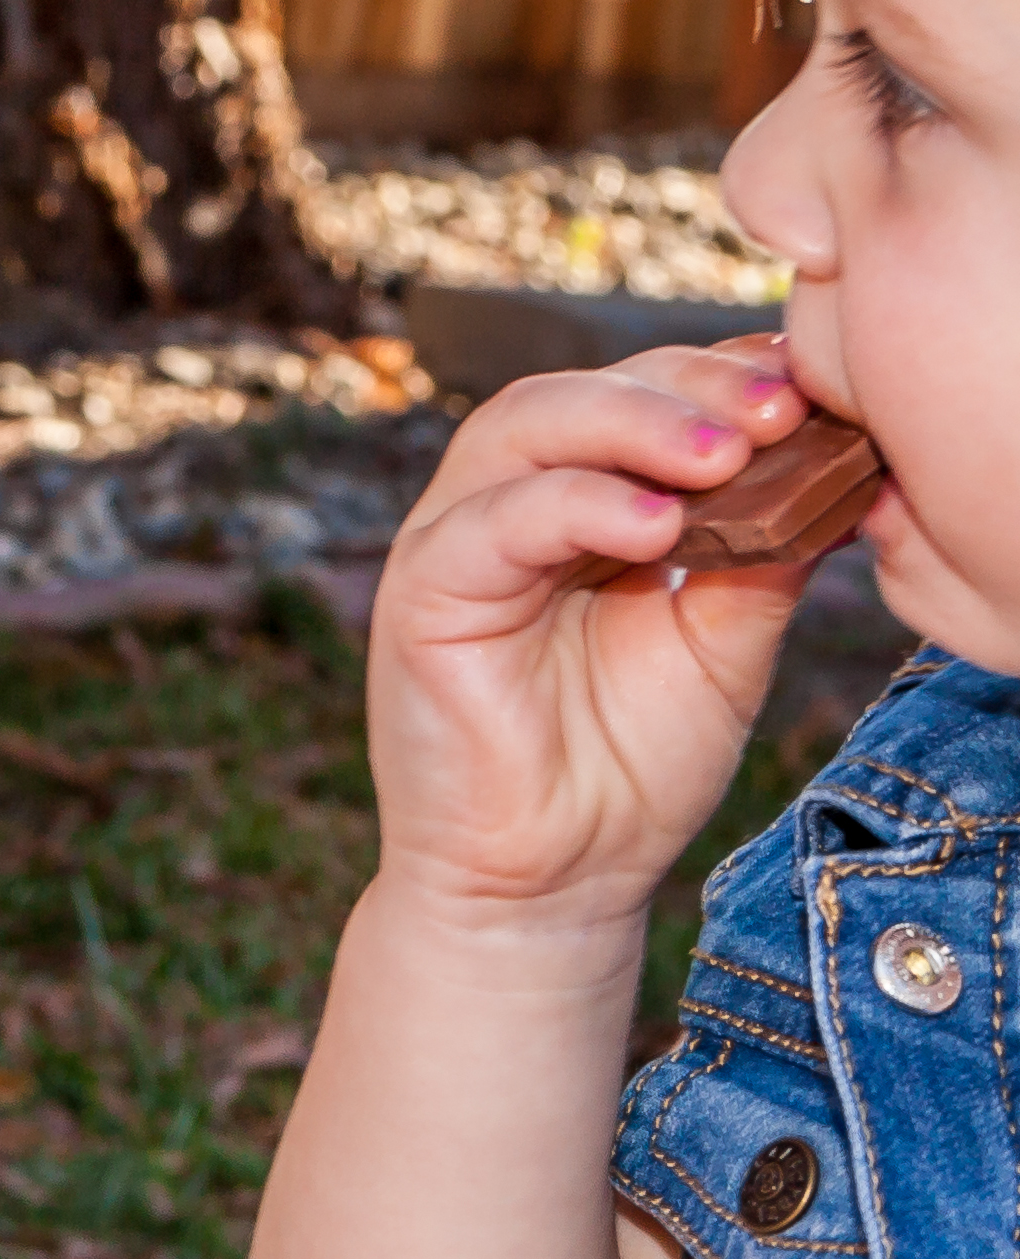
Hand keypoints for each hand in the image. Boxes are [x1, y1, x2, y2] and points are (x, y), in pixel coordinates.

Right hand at [362, 336, 822, 932]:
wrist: (554, 883)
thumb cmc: (628, 768)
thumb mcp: (723, 645)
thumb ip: (757, 559)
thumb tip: (835, 473)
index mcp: (575, 506)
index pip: (634, 399)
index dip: (714, 376)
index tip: (806, 386)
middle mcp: (504, 506)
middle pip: (573, 393)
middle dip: (681, 387)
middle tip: (776, 408)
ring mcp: (453, 545)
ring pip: (519, 431)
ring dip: (627, 425)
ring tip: (724, 452)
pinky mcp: (423, 598)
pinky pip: (487, 525)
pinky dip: (573, 507)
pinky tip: (657, 526)